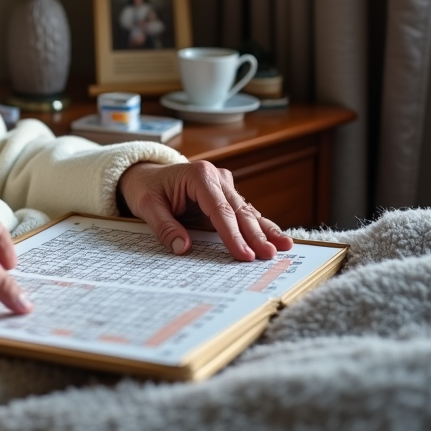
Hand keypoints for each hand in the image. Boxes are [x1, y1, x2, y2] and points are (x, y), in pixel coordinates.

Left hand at [118, 161, 293, 260]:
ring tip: (285, 246)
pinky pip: (244, 212)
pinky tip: (276, 238)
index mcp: (198, 175)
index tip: (244, 254)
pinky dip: (259, 226)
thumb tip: (183, 248)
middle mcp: (216, 177)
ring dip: (264, 230)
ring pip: (247, 210)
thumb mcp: (147, 207)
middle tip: (269, 255)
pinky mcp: (226, 194)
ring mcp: (224, 184)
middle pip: (239, 210)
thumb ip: (165, 227)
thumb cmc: (146, 189)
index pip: (219, 209)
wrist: (145, 175)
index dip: (233, 234)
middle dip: (255, 234)